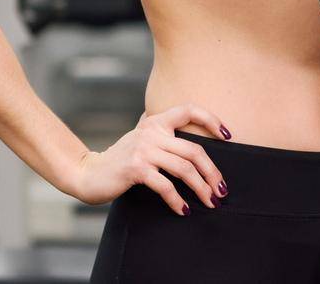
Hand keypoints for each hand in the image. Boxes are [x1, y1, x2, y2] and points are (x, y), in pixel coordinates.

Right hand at [66, 103, 231, 214]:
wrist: (90, 173)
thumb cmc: (120, 158)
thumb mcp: (141, 138)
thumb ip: (159, 130)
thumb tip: (187, 126)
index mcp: (155, 121)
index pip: (189, 109)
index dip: (212, 119)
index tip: (229, 136)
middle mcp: (151, 131)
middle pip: (194, 150)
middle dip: (213, 173)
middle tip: (221, 190)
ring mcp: (144, 149)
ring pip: (184, 169)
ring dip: (201, 189)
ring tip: (210, 203)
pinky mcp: (136, 168)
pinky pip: (166, 186)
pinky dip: (178, 200)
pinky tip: (184, 210)